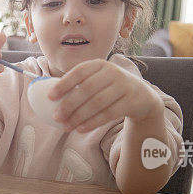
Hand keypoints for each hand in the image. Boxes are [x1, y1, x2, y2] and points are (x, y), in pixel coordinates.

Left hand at [48, 58, 162, 131]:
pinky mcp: (131, 101)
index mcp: (100, 64)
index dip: (63, 84)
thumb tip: (52, 99)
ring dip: (79, 116)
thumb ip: (80, 86)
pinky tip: (80, 128)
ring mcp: (124, 86)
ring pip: (97, 103)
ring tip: (66, 126)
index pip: (79, 72)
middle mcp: (113, 72)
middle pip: (87, 89)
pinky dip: (93, 122)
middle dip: (69, 104)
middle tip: (56, 116)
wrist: (142, 97)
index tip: (50, 97)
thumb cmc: (111, 89)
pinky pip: (109, 113)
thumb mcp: (99, 80)